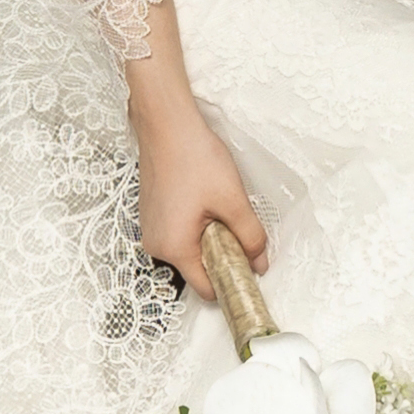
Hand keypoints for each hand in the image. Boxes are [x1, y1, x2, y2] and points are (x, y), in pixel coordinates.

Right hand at [135, 94, 269, 314]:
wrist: (167, 125)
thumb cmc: (192, 157)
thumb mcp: (232, 201)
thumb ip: (250, 236)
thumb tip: (260, 261)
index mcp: (174, 247)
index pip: (206, 289)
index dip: (231, 283)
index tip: (250, 272)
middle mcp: (157, 244)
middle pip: (198, 269)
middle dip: (222, 256)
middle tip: (237, 227)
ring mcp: (152, 229)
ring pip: (190, 250)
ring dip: (210, 239)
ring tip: (218, 207)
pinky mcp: (154, 215)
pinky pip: (180, 234)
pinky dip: (197, 227)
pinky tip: (205, 201)